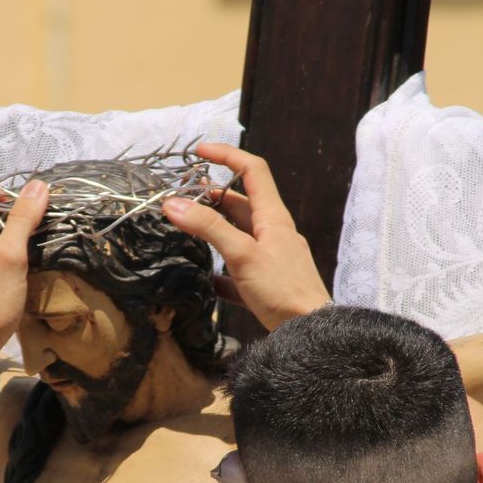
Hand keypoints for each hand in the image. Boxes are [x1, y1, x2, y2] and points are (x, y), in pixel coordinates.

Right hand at [162, 144, 330, 330]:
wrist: (310, 332)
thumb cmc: (282, 289)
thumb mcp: (242, 254)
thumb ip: (209, 227)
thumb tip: (173, 204)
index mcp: (273, 217)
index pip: (253, 170)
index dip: (227, 155)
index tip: (199, 151)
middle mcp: (273, 232)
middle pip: (240, 203)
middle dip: (211, 195)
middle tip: (181, 197)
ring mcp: (270, 258)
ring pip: (237, 235)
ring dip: (212, 230)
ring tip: (185, 230)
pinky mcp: (264, 284)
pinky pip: (237, 271)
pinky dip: (219, 270)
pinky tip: (203, 279)